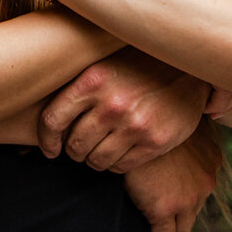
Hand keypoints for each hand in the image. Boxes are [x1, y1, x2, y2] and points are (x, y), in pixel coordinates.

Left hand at [38, 52, 207, 172]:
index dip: (46, 140)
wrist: (188, 69)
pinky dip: (115, 164)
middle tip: (81, 146)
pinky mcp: (154, 142)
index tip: (50, 148)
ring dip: (93, 160)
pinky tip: (120, 152)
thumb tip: (43, 115)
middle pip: (73, 145)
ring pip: (95, 160)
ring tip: (100, 149)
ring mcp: (134, 125)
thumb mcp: (104, 64)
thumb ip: (77, 87)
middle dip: (74, 150)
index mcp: (92, 80)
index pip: (51, 120)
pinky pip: (120, 167)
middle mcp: (111, 103)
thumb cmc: (137, 66)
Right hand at [125, 127, 223, 231]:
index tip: (186, 206)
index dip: (193, 198)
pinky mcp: (163, 211)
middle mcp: (205, 183)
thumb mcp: (177, 122)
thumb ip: (184, 133)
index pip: (202, 187)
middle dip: (187, 224)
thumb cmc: (154, 117)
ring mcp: (187, 200)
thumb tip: (184, 134)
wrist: (137, 124)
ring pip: (183, 229)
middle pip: (194, 211)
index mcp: (211, 161)